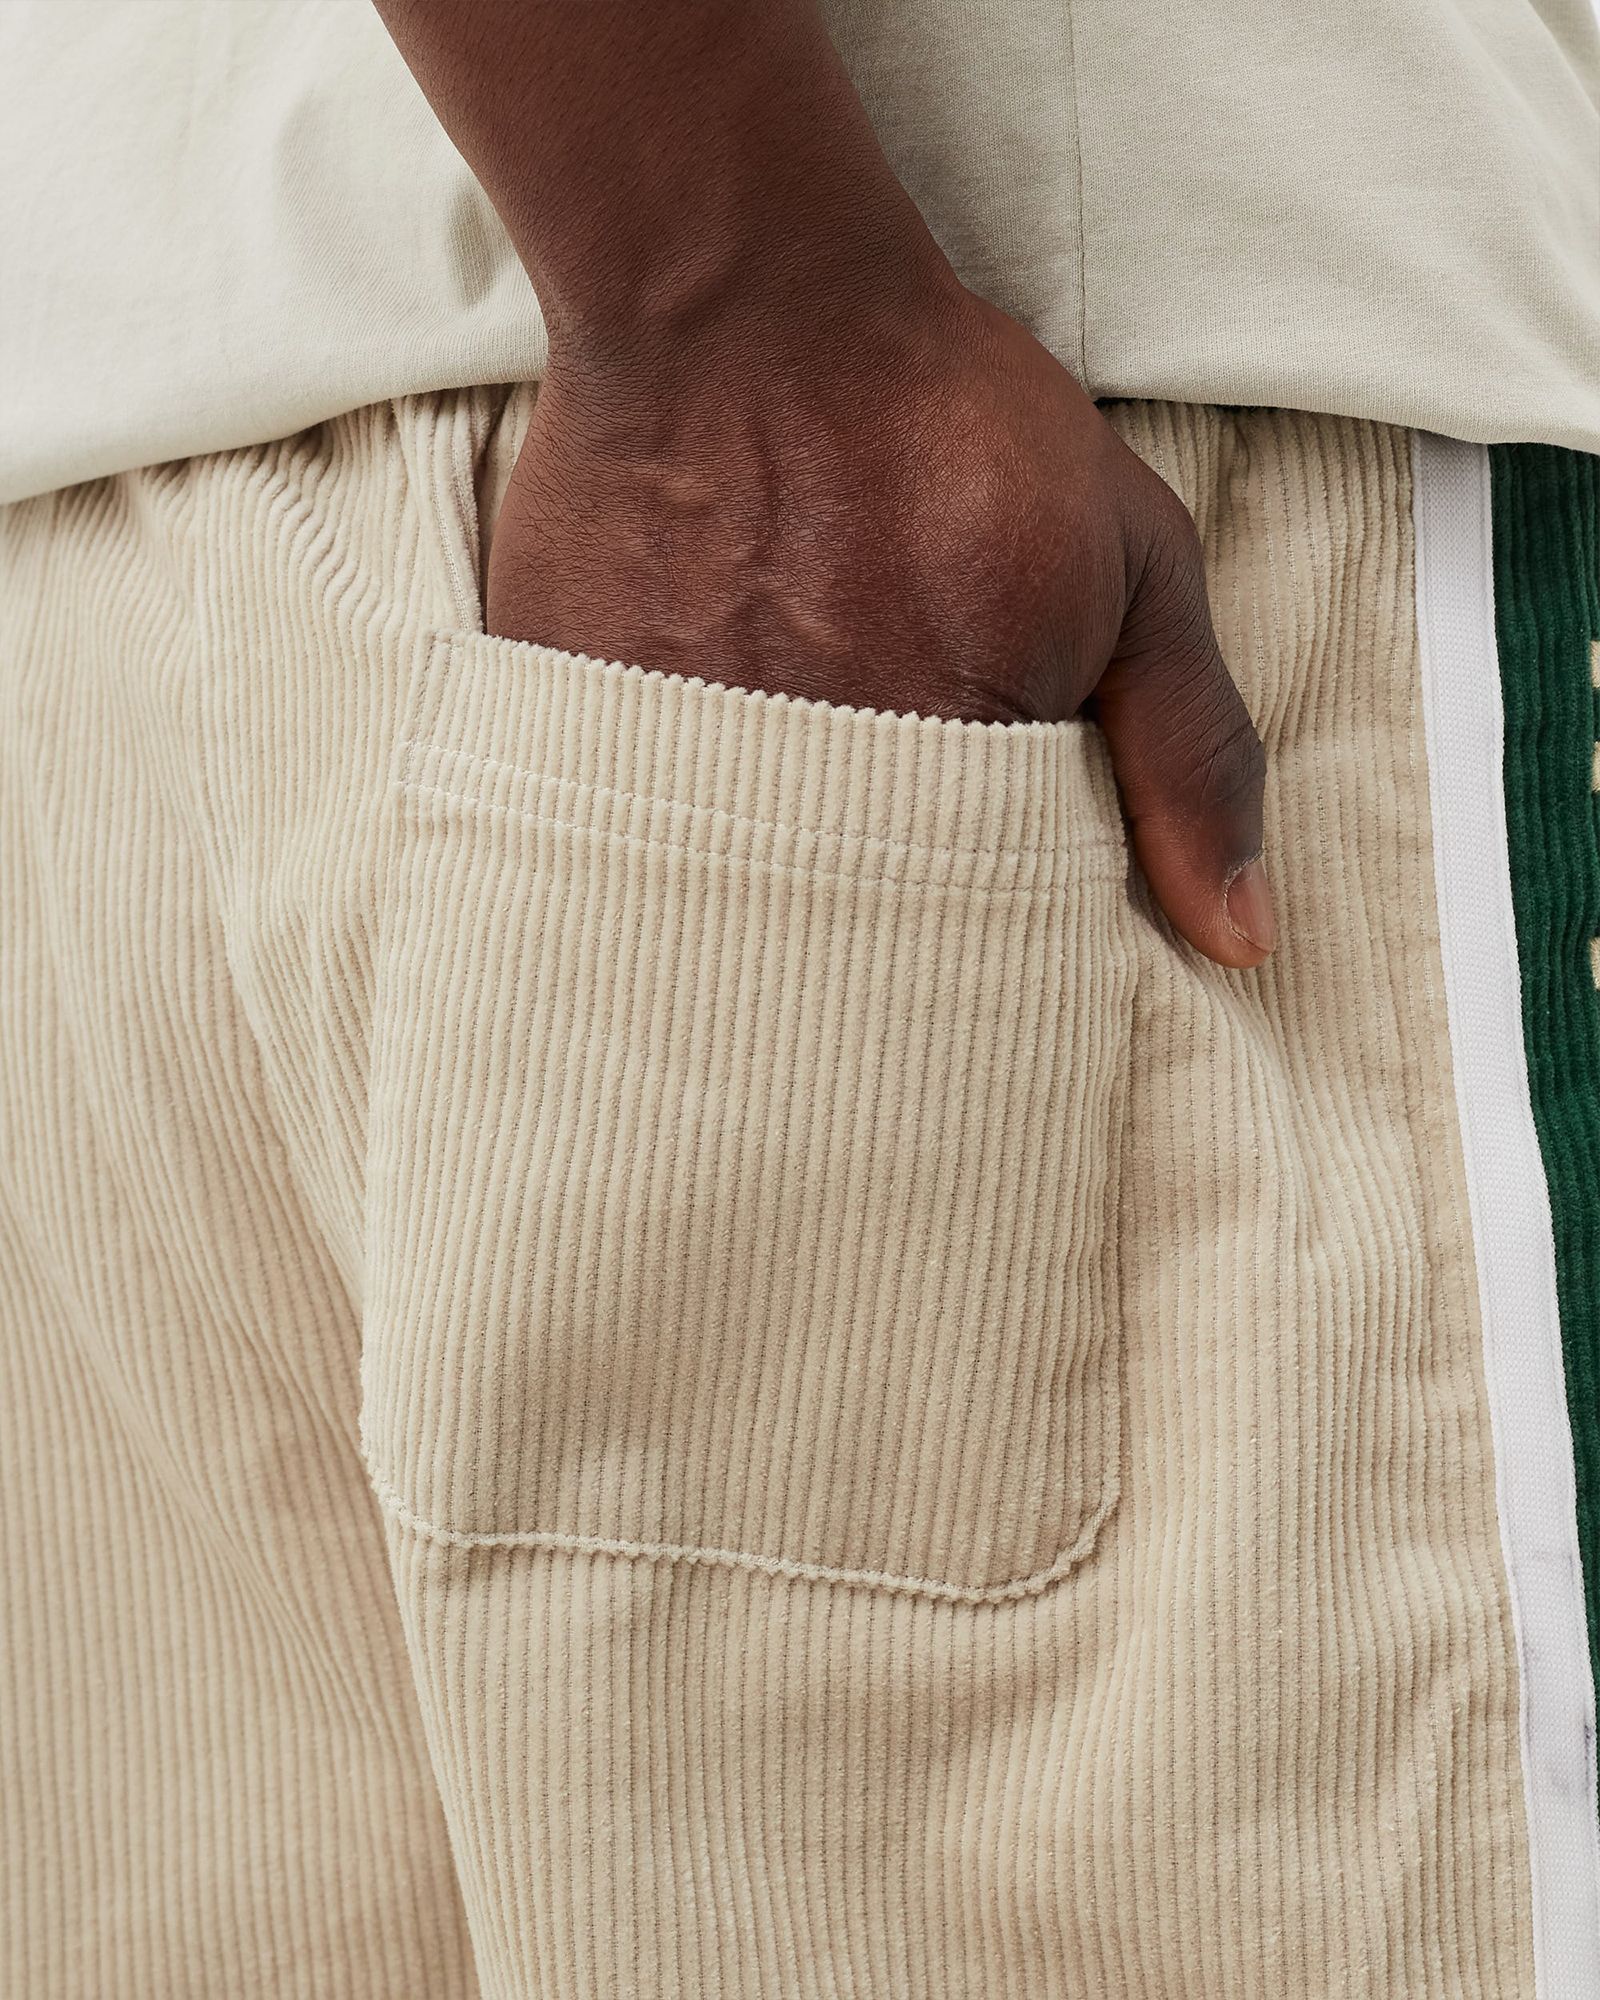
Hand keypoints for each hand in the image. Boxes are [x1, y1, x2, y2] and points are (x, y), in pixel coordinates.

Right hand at [484, 277, 1274, 968]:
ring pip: (730, 901)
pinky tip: (686, 739)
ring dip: (761, 863)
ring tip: (777, 761)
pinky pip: (619, 833)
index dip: (989, 919)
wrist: (743, 307)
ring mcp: (673, 773)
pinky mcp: (574, 729)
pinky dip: (655, 817)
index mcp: (949, 789)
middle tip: (866, 778)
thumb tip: (1242, 940)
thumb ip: (1192, 756)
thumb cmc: (946, 427)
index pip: (979, 948)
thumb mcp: (1133, 568)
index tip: (981, 869)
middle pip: (848, 944)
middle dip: (870, 901)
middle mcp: (803, 807)